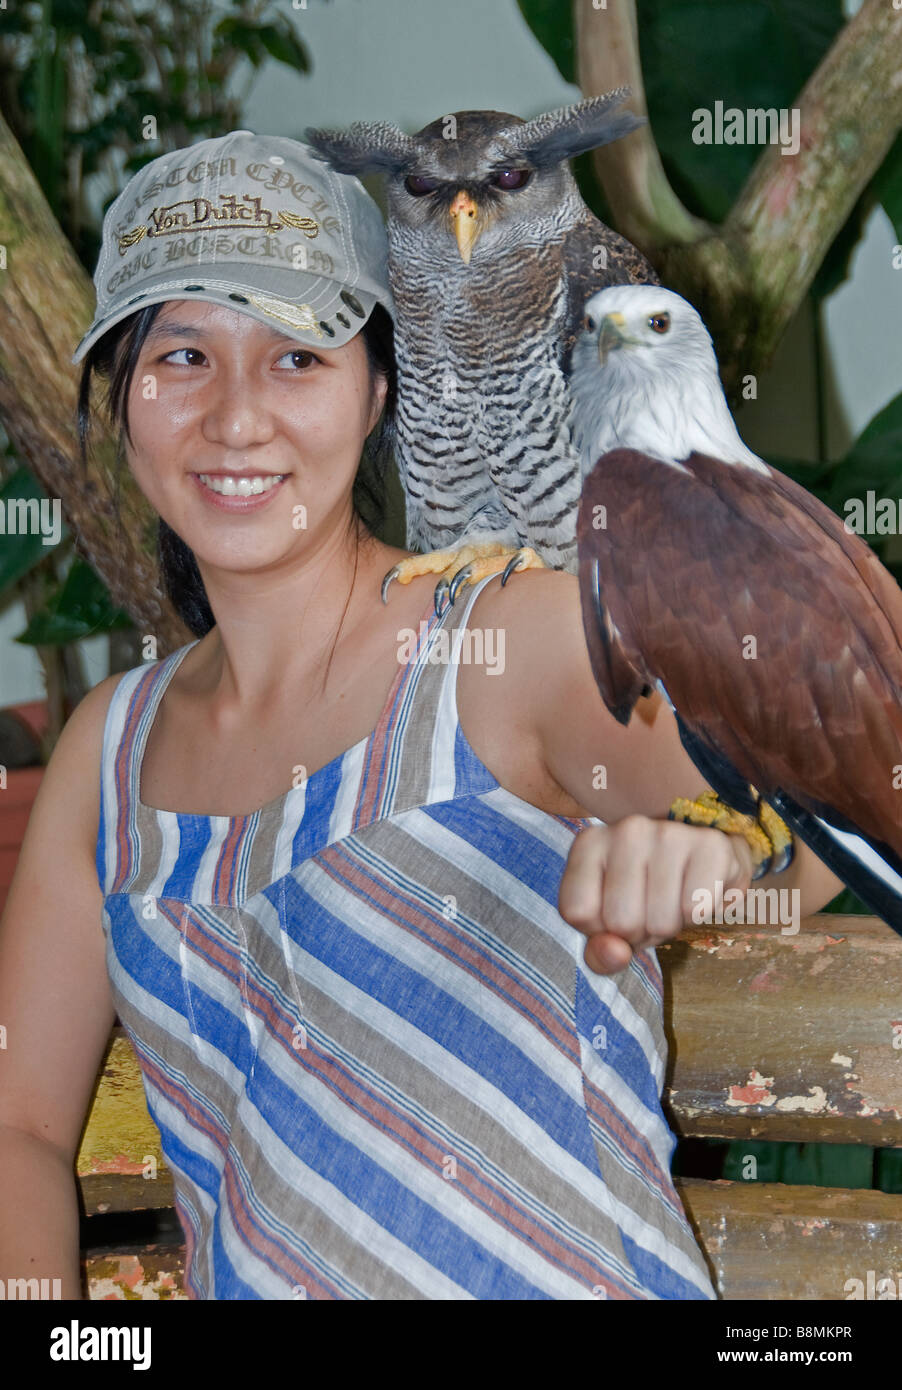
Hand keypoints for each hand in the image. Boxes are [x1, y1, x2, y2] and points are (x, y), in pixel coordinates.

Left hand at [558, 814, 754, 974]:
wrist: (707, 868)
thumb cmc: (646, 899)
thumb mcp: (609, 928)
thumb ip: (599, 953)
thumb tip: (616, 954)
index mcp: (589, 843)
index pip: (578, 912)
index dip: (600, 931)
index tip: (615, 913)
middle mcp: (626, 830)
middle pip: (620, 921)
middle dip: (639, 933)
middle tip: (651, 911)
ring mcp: (669, 832)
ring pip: (660, 922)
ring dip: (670, 927)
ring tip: (673, 902)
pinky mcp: (710, 845)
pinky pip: (696, 911)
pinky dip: (699, 917)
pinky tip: (697, 893)